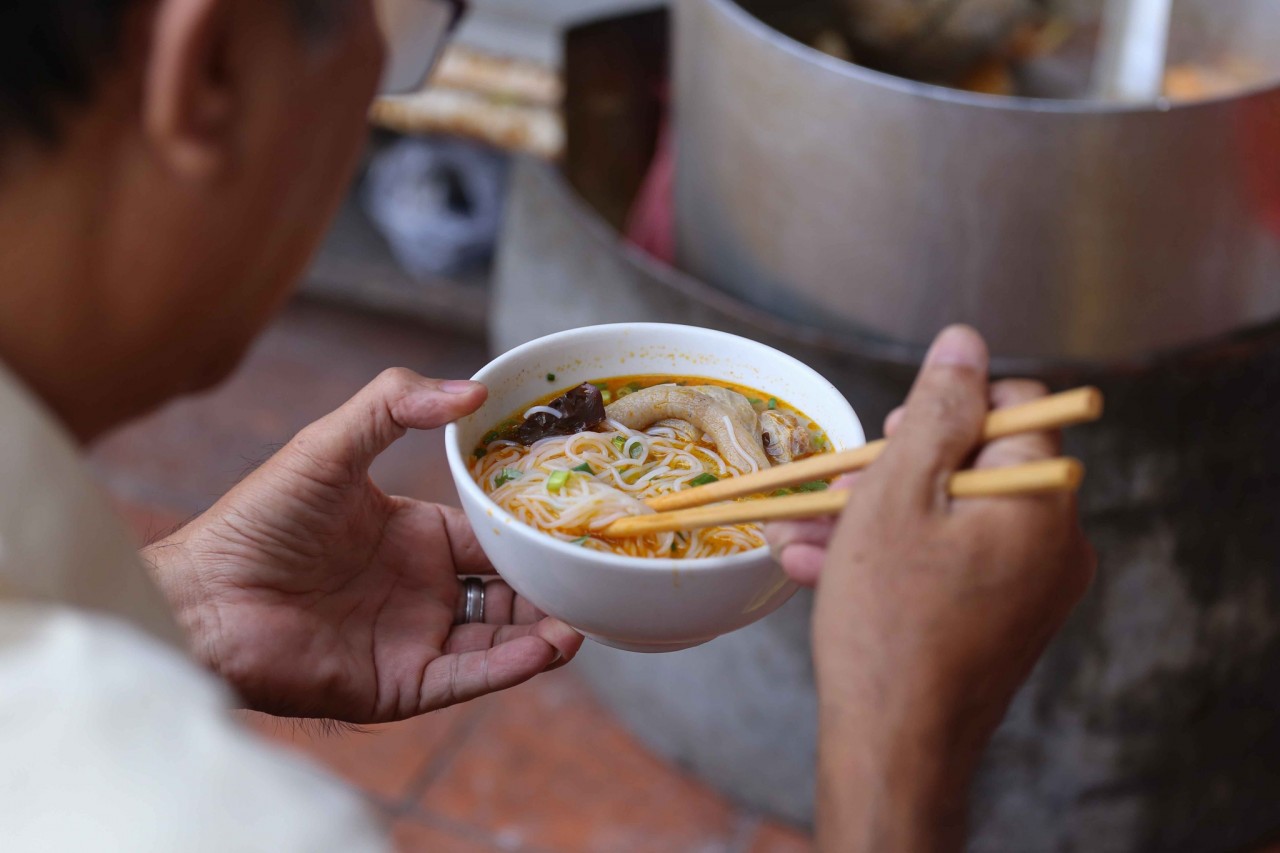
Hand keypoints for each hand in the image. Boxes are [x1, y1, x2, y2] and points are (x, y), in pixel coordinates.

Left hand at [145, 369, 582, 722]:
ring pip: (499, 639)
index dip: (533, 532)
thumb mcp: (330, 447)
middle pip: (508, 590)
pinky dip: (509, 667)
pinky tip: (546, 649)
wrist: (201, 601)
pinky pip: (467, 676)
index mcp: (413, 536)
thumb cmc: (257, 522)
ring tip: (586, 618)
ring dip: (544, 631)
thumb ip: (394, 405)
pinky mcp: (399, 686)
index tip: (578, 524)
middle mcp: (422, 589)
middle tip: (599, 577)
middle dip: (553, 587)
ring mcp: (414, 638)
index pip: (491, 535)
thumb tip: (474, 389)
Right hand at [766, 326, 1094, 851]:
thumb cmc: (888, 620)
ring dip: (875, 517)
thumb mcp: (897, 496)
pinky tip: (819, 568)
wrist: (896, 745)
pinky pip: (948, 564)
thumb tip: (965, 342)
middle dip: (897, 468)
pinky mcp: (1003, 619)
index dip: (949, 408)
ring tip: (803, 532)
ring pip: (951, 518)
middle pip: (977, 464)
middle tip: (840, 486)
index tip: (896, 432)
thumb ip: (936, 411)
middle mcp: (1054, 540)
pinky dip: (892, 558)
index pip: (1016, 407)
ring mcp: (1032, 586)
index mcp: (1042, 499)